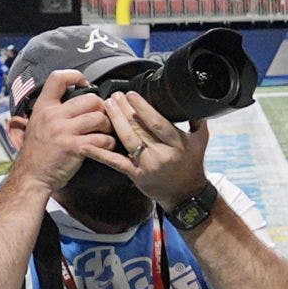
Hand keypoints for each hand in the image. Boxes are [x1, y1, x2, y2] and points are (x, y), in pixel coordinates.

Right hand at [8, 70, 115, 196]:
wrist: (32, 175)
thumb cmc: (37, 151)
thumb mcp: (36, 123)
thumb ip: (50, 110)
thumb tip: (67, 96)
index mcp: (44, 107)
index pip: (57, 78)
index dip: (75, 76)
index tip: (85, 84)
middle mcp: (53, 116)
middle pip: (90, 99)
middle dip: (102, 108)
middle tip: (102, 117)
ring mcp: (64, 131)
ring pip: (100, 117)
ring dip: (108, 126)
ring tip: (106, 132)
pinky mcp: (75, 147)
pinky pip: (102, 139)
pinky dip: (109, 143)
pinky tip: (106, 146)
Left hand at [95, 92, 210, 209]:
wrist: (185, 194)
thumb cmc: (192, 165)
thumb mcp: (201, 141)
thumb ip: (197, 120)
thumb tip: (193, 101)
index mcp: (177, 143)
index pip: (157, 122)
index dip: (142, 107)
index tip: (131, 94)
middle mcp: (162, 153)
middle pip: (139, 128)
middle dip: (124, 109)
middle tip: (114, 96)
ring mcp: (147, 165)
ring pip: (127, 139)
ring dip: (115, 121)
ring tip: (106, 107)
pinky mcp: (135, 174)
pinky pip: (115, 162)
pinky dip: (100, 153)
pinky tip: (86, 144)